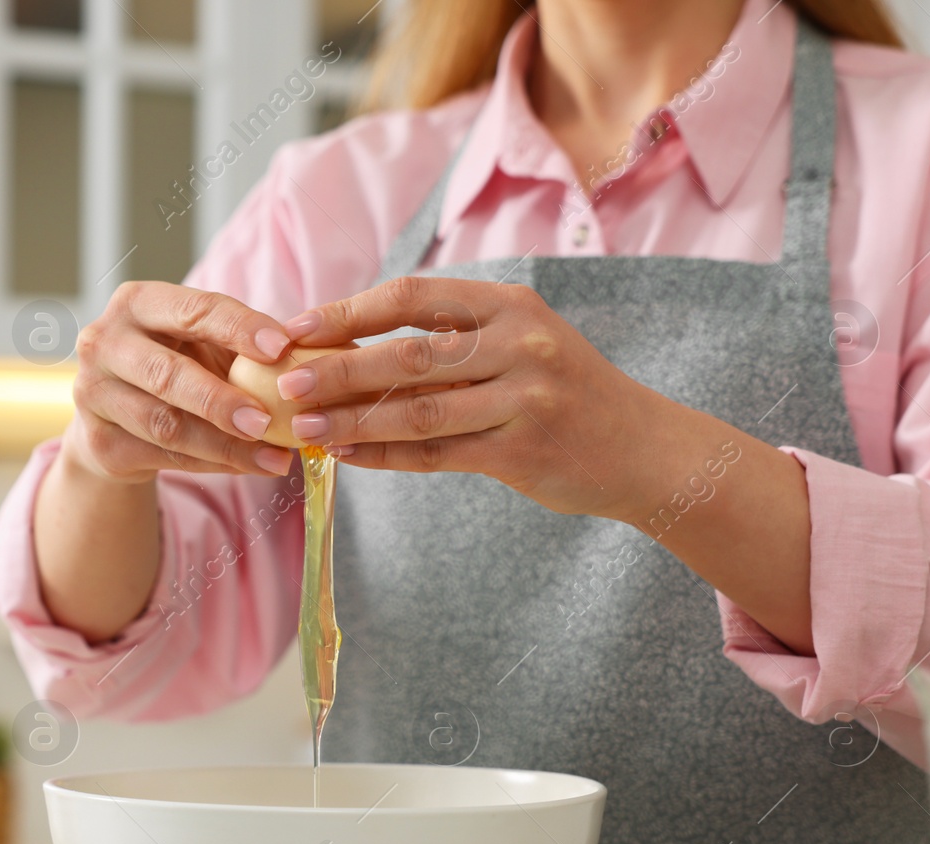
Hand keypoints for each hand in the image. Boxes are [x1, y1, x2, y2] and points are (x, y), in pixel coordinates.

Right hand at [62, 281, 296, 483]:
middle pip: (167, 374)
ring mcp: (93, 394)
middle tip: (267, 420)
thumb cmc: (174, 366)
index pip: (194, 310)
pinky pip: (165, 456)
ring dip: (225, 445)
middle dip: (221, 400)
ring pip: (166, 424)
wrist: (117, 419)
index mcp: (137, 302)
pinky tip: (249, 467)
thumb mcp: (201, 344)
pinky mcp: (99, 441)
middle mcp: (104, 342)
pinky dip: (214, 465)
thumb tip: (306, 354)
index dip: (239, 328)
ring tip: (274, 457)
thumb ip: (240, 346)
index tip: (284, 347)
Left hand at [278, 275, 819, 653]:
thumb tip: (351, 342)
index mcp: (509, 304)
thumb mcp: (522, 341)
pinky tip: (347, 457)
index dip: (349, 312)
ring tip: (302, 429)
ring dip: (352, 421)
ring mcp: (524, 400)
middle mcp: (519, 345)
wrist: (644, 449)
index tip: (296, 328)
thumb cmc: (566, 391)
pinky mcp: (522, 452)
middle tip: (284, 383)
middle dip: (337, 370)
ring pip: (417, 411)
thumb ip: (452, 338)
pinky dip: (386, 457)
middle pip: (407, 355)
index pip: (413, 299)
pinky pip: (438, 456)